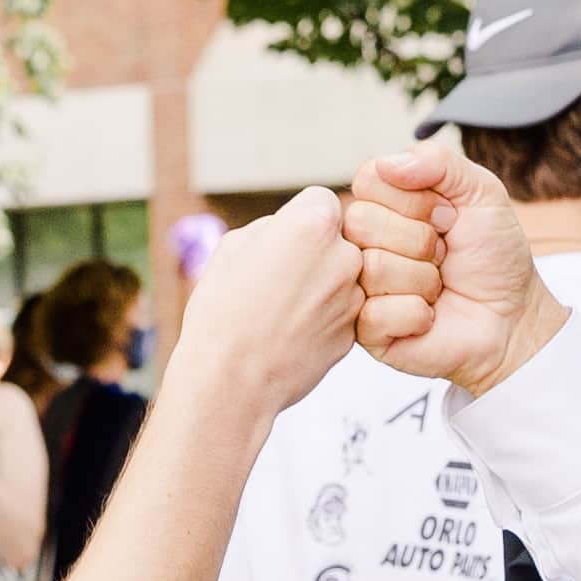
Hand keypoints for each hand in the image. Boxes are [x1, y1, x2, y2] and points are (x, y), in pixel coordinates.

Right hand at [172, 189, 364, 414]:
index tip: (282, 239)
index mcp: (313, 225)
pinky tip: (293, 330)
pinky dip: (326, 315)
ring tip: (283, 307)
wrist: (231, 380)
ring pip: (345, 274)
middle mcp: (344, 256)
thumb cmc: (223, 311)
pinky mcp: (357, 331)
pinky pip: (345, 309)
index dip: (299, 217)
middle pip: (339, 237)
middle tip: (281, 275)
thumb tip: (292, 228)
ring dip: (323, 283)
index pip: (322, 199)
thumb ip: (274, 227)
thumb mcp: (234, 246)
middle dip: (316, 250)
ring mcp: (354, 296)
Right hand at [347, 147, 559, 397]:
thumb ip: (440, 162)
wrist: (512, 317)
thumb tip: (387, 164)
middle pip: (361, 222)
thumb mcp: (482, 193)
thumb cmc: (494, 255)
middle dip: (420, 240)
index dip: (414, 200)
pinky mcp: (366, 330)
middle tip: (444, 255)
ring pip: (372, 267)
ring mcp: (360, 286)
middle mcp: (363, 242)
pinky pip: (375, 314)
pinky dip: (417, 315)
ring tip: (438, 286)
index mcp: (383, 204)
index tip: (447, 218)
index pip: (367, 180)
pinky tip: (429, 316)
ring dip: (423, 279)